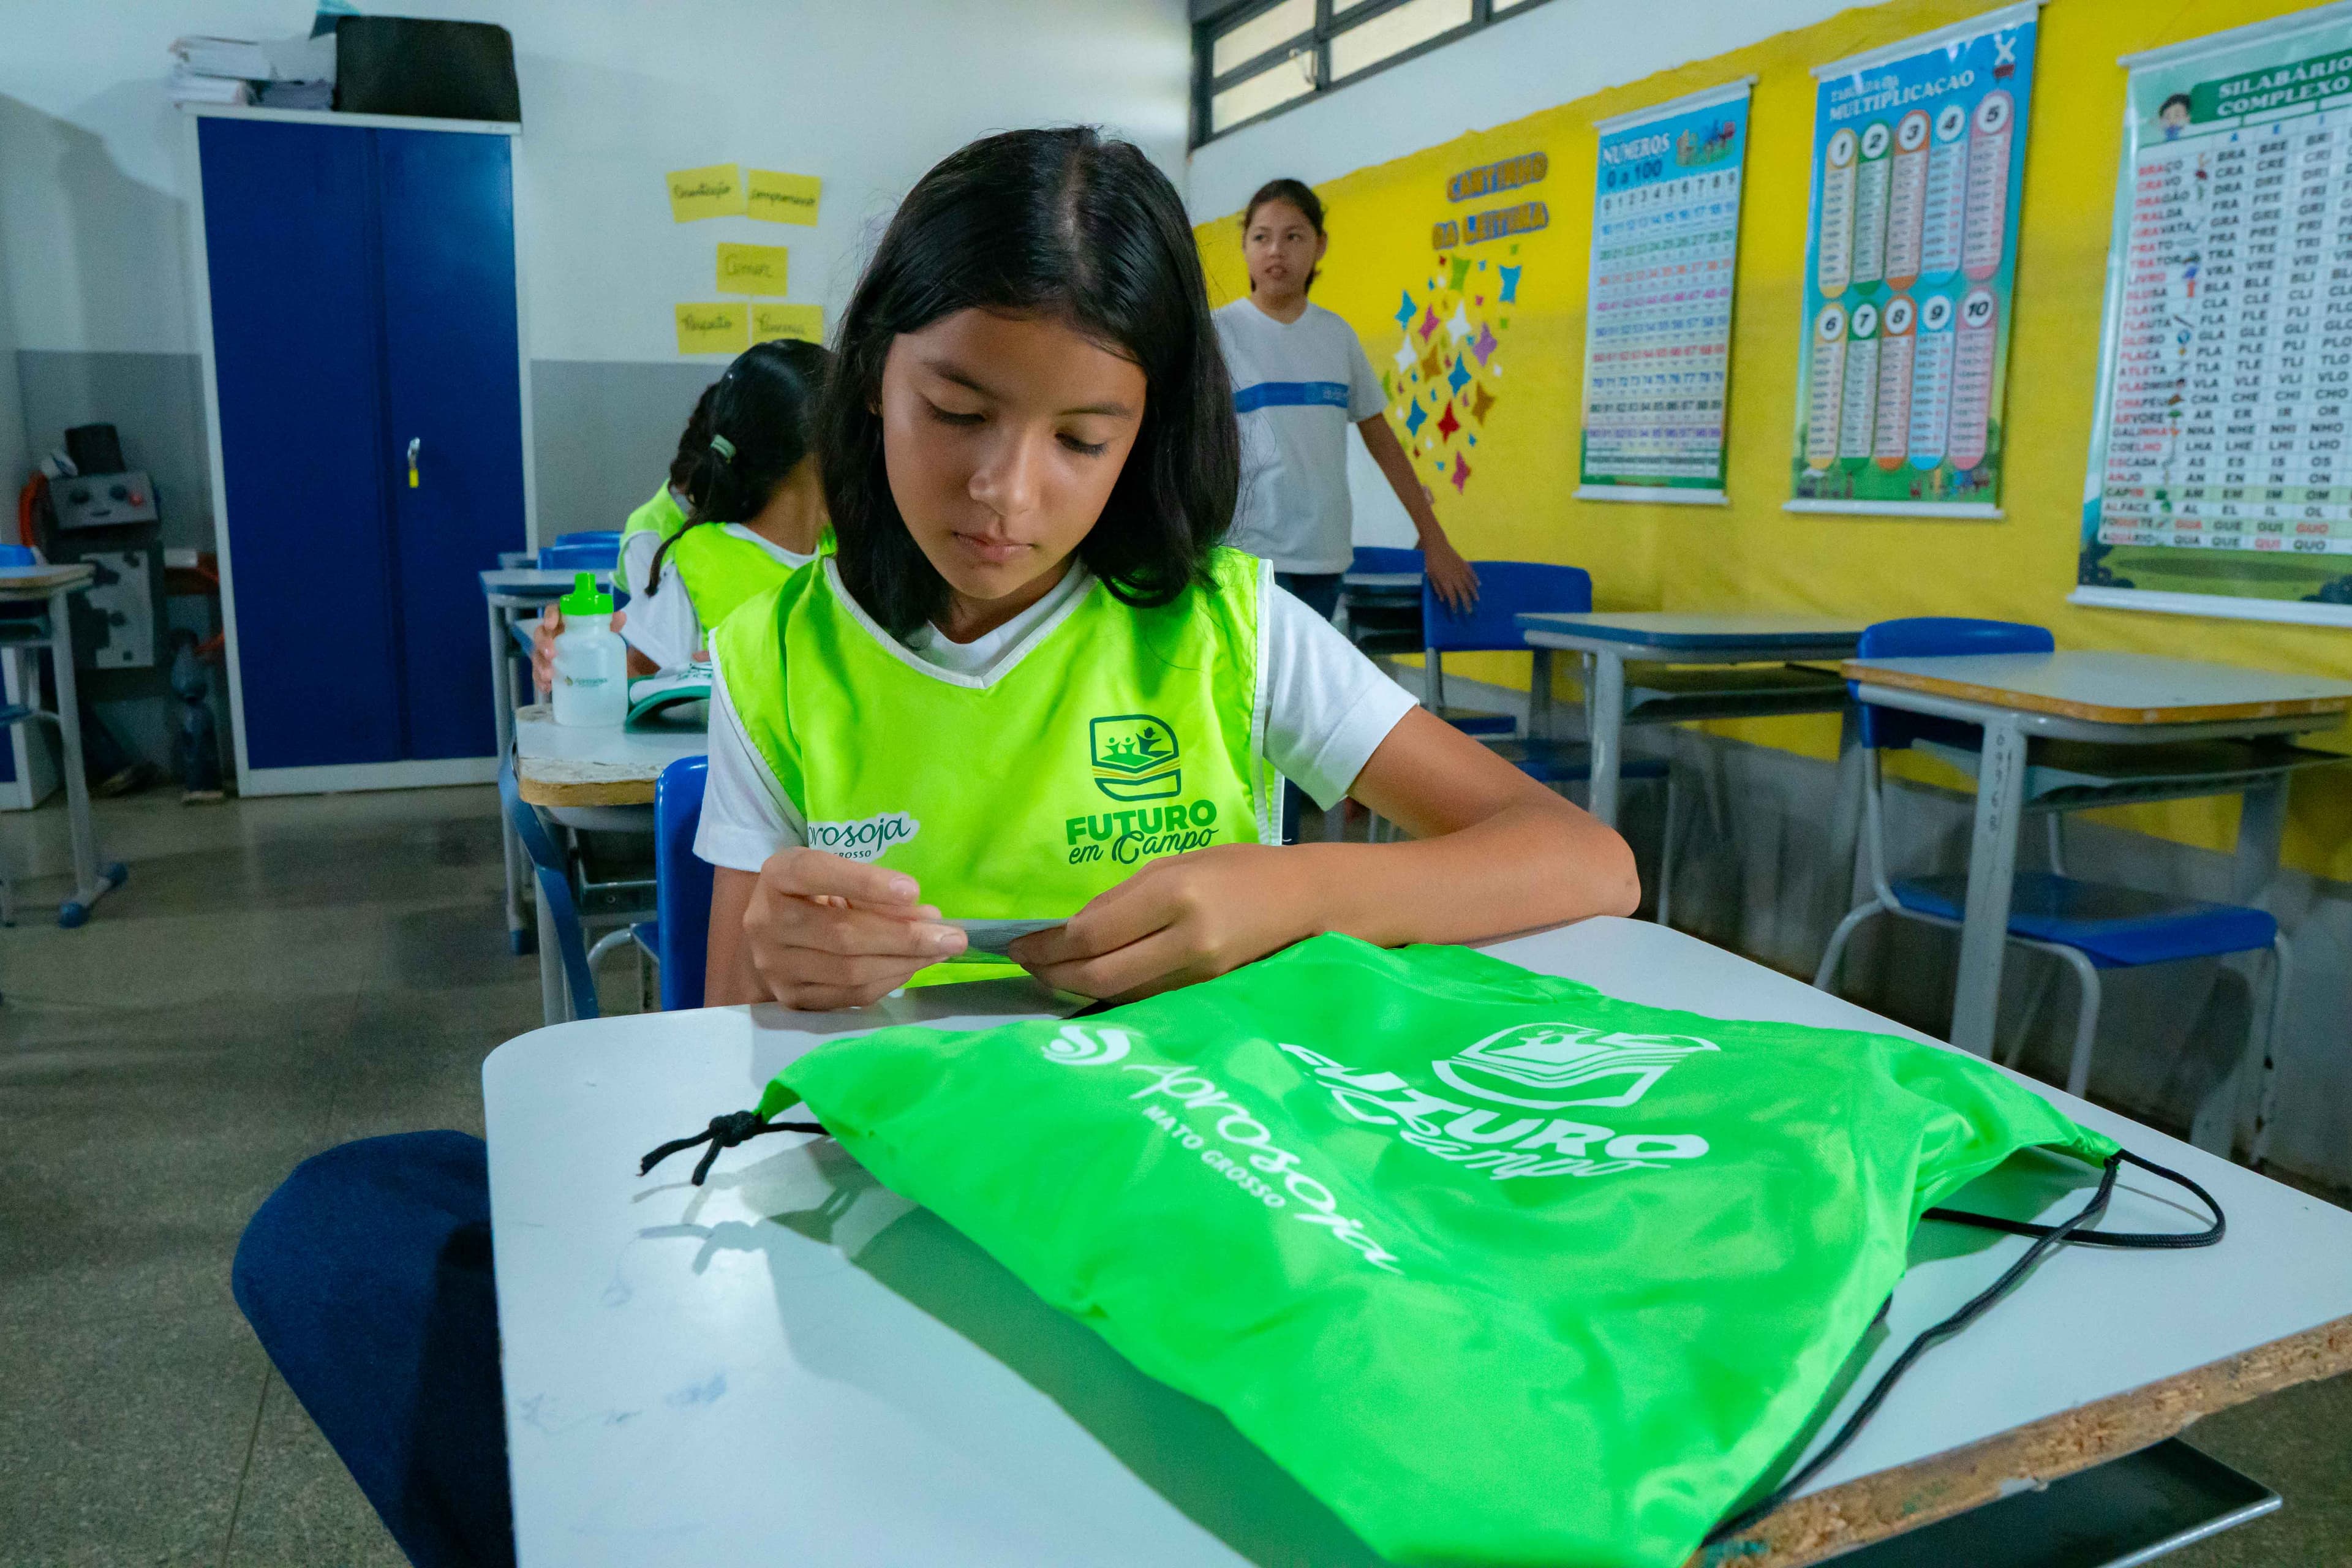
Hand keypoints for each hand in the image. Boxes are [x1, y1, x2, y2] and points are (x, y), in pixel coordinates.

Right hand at [532, 604, 627, 695]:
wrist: (599, 663)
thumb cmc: (597, 641)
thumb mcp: (606, 634)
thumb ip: (612, 625)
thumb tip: (621, 615)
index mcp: (565, 621)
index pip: (554, 612)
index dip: (550, 616)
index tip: (551, 625)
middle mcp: (553, 634)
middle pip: (540, 634)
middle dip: (543, 643)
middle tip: (550, 654)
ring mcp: (547, 652)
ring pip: (537, 654)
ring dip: (540, 664)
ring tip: (548, 676)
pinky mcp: (547, 668)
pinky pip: (538, 674)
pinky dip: (540, 681)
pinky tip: (547, 688)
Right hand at [740, 849, 966, 1009]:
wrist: (771, 936)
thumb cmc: (812, 895)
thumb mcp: (834, 876)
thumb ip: (873, 890)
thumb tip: (928, 918)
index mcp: (776, 877)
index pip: (816, 874)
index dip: (865, 882)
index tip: (913, 889)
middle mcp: (766, 923)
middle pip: (842, 934)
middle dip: (905, 936)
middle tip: (952, 936)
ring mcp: (776, 967)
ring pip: (851, 971)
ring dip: (905, 962)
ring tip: (941, 951)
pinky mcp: (792, 999)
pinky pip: (852, 996)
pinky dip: (890, 980)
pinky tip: (914, 966)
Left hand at [1008, 843, 1307, 1002]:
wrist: (1310, 904)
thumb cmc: (1242, 870)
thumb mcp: (1179, 863)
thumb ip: (1124, 897)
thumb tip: (1071, 929)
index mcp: (1175, 895)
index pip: (1091, 933)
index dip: (1047, 945)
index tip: (1017, 944)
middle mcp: (1185, 942)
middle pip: (1098, 975)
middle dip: (1052, 973)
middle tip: (1025, 964)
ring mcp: (1199, 977)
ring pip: (1118, 994)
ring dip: (1076, 986)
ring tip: (1052, 971)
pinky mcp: (1207, 998)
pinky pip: (1145, 1000)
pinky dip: (1112, 993)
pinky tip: (1095, 981)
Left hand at [1421, 536, 1480, 614]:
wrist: (1437, 546)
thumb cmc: (1431, 562)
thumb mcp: (1431, 576)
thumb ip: (1437, 588)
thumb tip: (1442, 599)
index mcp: (1446, 581)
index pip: (1452, 596)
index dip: (1454, 605)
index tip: (1456, 612)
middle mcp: (1455, 577)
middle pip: (1463, 592)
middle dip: (1466, 603)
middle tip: (1470, 611)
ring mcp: (1461, 570)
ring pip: (1469, 584)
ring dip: (1473, 593)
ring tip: (1477, 600)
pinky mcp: (1464, 564)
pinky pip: (1472, 573)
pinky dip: (1475, 580)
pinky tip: (1478, 585)